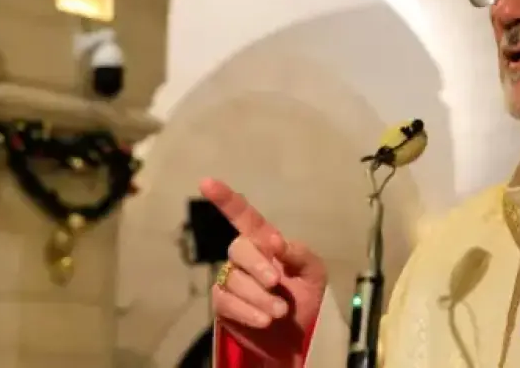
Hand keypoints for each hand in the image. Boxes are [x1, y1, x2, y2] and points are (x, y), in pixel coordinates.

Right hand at [202, 177, 327, 363]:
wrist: (295, 336)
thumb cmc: (303, 297)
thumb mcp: (313, 273)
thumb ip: (299, 254)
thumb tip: (276, 241)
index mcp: (266, 241)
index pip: (243, 216)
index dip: (226, 199)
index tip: (206, 182)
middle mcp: (245, 257)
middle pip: (238, 248)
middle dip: (258, 264)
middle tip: (276, 283)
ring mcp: (231, 279)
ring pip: (234, 279)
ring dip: (259, 297)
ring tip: (280, 312)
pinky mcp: (223, 304)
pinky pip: (226, 302)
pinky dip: (247, 311)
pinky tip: (264, 320)